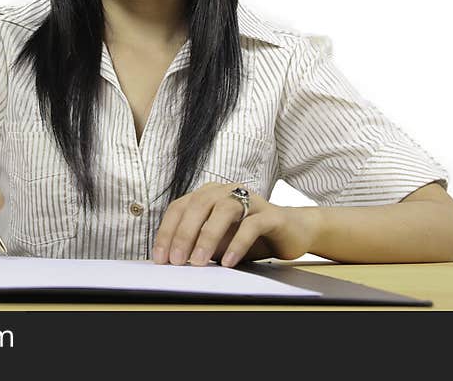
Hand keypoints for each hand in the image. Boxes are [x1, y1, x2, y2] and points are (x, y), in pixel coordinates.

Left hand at [151, 182, 317, 266]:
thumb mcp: (218, 241)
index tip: (160, 257)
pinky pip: (251, 225)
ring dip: (208, 237)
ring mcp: (250, 199)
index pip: (180, 207)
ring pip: (224, 210)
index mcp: (209, 194)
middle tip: (176, 261)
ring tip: (199, 261)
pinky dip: (237, 244)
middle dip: (184, 234)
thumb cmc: (249, 236)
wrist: (292, 232)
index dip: (167, 232)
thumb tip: (174, 259)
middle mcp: (227, 190)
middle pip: (199, 205)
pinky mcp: (271, 213)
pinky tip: (228, 262)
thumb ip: (198, 243)